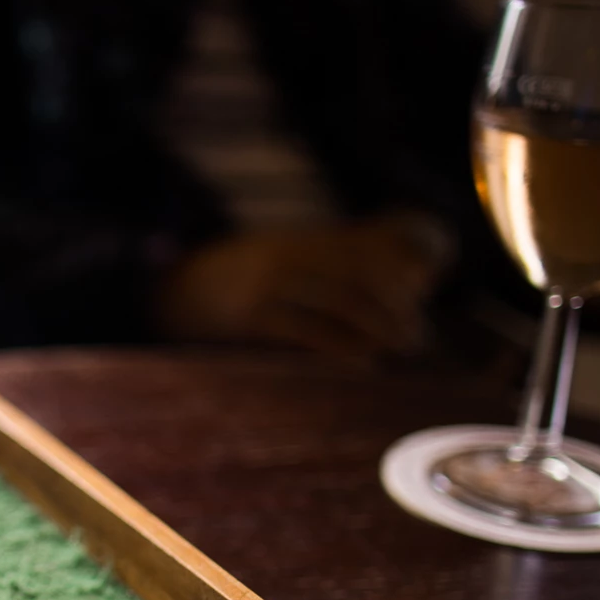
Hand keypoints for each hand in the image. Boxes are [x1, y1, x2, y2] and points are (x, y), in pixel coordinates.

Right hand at [154, 214, 450, 365]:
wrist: (166, 295)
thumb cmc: (236, 292)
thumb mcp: (281, 269)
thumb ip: (329, 269)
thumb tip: (398, 285)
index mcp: (298, 242)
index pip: (364, 239)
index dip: (405, 252)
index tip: (433, 275)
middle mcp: (286, 253)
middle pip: (359, 268)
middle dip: (398, 298)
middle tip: (421, 332)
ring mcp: (266, 282)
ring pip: (339, 296)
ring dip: (381, 324)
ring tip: (405, 346)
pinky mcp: (249, 314)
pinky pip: (303, 326)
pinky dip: (341, 344)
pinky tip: (366, 360)